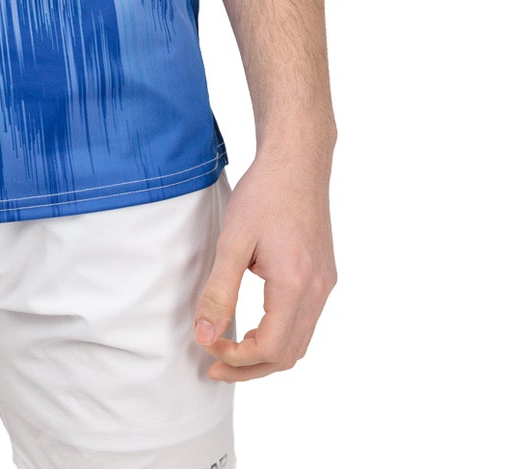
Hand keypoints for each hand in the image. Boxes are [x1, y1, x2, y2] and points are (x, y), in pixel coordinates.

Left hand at [191, 146, 336, 381]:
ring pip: (300, 342)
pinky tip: (255, 326)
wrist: (297, 161)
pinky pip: (306, 321)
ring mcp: (325, 284)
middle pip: (288, 355)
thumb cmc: (264, 194)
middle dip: (250, 368)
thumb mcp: (232, 240)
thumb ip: (219, 291)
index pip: (270, 348)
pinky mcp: (324, 275)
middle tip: (214, 367)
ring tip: (231, 352)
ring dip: (266, 355)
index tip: (207, 348)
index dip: (237, 359)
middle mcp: (318, 291)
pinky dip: (281, 335)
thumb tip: (204, 335)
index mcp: (295, 285)